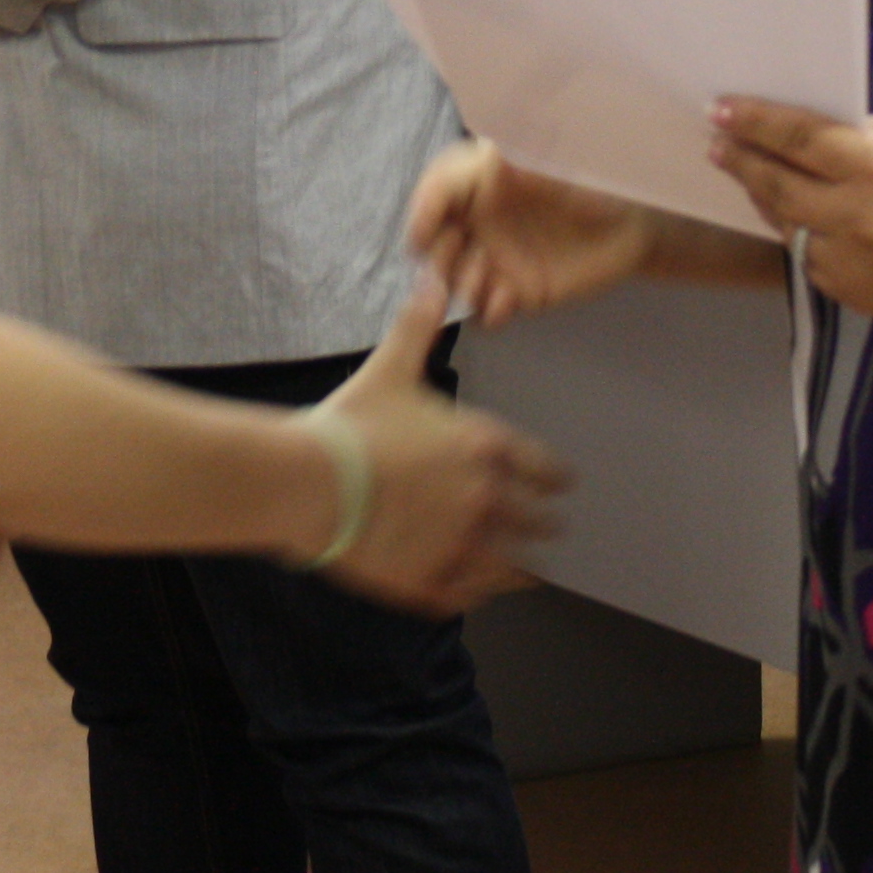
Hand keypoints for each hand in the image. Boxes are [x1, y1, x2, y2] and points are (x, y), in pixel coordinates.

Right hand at [307, 279, 568, 615]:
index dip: (557, 478)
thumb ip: (420, 324)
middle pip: (538, 523)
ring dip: (523, 567)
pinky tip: (479, 591)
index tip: (565, 485)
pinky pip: (470, 596)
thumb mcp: (390, 366)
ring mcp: (460, 548)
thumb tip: (435, 275)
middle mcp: (485, 502)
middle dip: (544, 523)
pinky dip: (478, 592)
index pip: (546, 470)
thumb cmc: (351, 421)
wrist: (308, 482)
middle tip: (550, 527)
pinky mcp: (429, 583)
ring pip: (513, 568)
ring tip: (529, 571)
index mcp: (485, 448)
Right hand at [403, 140, 655, 326]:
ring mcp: (496, 259)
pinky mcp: (518, 292)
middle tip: (468, 258)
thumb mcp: (550, 158)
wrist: (634, 223)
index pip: (433, 195)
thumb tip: (483, 155)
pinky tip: (508, 302)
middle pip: (433, 245)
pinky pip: (484, 311)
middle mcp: (479, 221)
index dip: (421, 214)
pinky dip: (487, 311)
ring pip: (452, 282)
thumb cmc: (594, 179)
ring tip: (494, 282)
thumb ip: (513, 154)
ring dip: (462, 286)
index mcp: (479, 181)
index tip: (424, 236)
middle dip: (439, 258)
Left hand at [710, 98, 872, 323]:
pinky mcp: (853, 293)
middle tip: (718, 146)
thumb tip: (799, 129)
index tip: (720, 110)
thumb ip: (855, 135)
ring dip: (767, 201)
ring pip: (787, 228)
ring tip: (753, 178)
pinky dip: (803, 237)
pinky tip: (800, 219)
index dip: (754, 123)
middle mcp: (857, 216)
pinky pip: (811, 261)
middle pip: (778, 187)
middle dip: (742, 162)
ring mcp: (852, 261)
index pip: (797, 138)